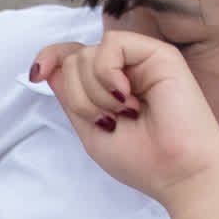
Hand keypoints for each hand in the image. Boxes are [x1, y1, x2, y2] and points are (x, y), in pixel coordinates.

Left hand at [31, 30, 218, 209]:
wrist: (181, 174)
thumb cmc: (143, 161)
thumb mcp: (92, 132)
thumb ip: (71, 100)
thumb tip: (48, 68)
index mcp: (109, 87)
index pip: (71, 58)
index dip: (50, 58)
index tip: (37, 74)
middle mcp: (124, 70)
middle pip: (74, 60)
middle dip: (78, 96)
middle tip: (108, 121)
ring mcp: (141, 60)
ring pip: (88, 54)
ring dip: (94, 93)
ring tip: (123, 114)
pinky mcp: (158, 53)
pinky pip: (111, 44)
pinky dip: (107, 74)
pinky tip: (126, 97)